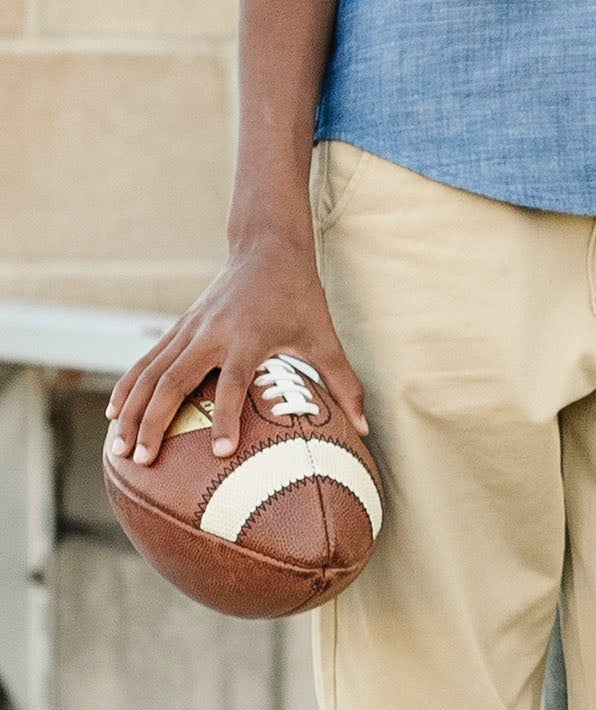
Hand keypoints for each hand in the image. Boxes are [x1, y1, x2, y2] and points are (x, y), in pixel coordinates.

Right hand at [106, 233, 366, 466]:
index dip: (228, 417)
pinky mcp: (179, 328)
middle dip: (154, 421)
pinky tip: (114, 414)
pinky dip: (128, 387)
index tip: (222, 451)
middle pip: (173, 381)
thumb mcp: (326, 339)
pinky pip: (146, 362)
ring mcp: (189, 330)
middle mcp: (211, 334)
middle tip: (142, 459)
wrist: (266, 249)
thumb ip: (344, 384)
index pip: (234, 383)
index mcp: (248, 338)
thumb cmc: (300, 298)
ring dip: (131, 410)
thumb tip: (366, 430)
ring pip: (150, 373)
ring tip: (117, 448)